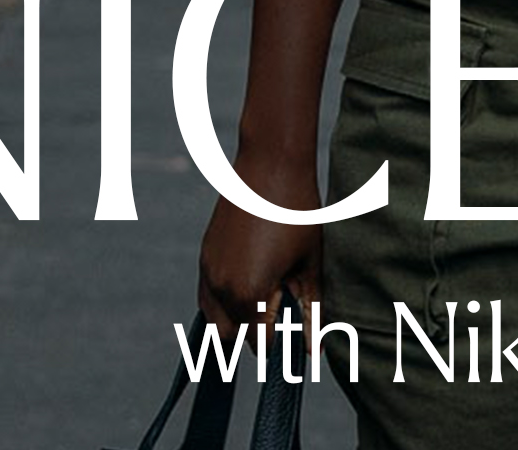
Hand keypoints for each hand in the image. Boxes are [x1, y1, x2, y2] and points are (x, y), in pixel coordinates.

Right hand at [197, 151, 325, 333]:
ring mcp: (207, 273)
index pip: (259, 344)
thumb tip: (313, 349)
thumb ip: (311, 310)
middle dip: (255, 335)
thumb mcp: (311, 265)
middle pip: (231, 337)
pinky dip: (223, 305)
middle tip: (283, 318)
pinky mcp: (204, 259)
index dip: (280, 345)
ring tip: (268, 302)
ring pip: (213, 321)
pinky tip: (249, 289)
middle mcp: (220, 289)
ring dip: (237, 322)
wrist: (270, 167)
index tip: (295, 338)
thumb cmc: (299, 215)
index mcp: (249, 294)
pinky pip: (206, 298)